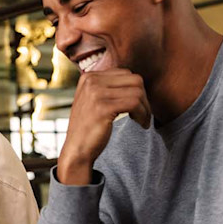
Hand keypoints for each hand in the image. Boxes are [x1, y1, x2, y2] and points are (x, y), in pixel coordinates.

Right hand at [58, 68, 150, 184]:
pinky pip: (134, 103)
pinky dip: (143, 114)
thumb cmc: (89, 128)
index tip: (138, 106)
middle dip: (144, 97)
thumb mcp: (93, 101)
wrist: (76, 150)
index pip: (126, 73)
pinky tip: (141, 124)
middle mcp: (91, 81)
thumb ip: (108, 88)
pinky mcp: (103, 107)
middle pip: (134, 80)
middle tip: (144, 114)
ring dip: (145, 108)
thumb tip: (137, 82)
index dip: (136, 89)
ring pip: (137, 92)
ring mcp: (96, 93)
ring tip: (143, 120)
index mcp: (89, 77)